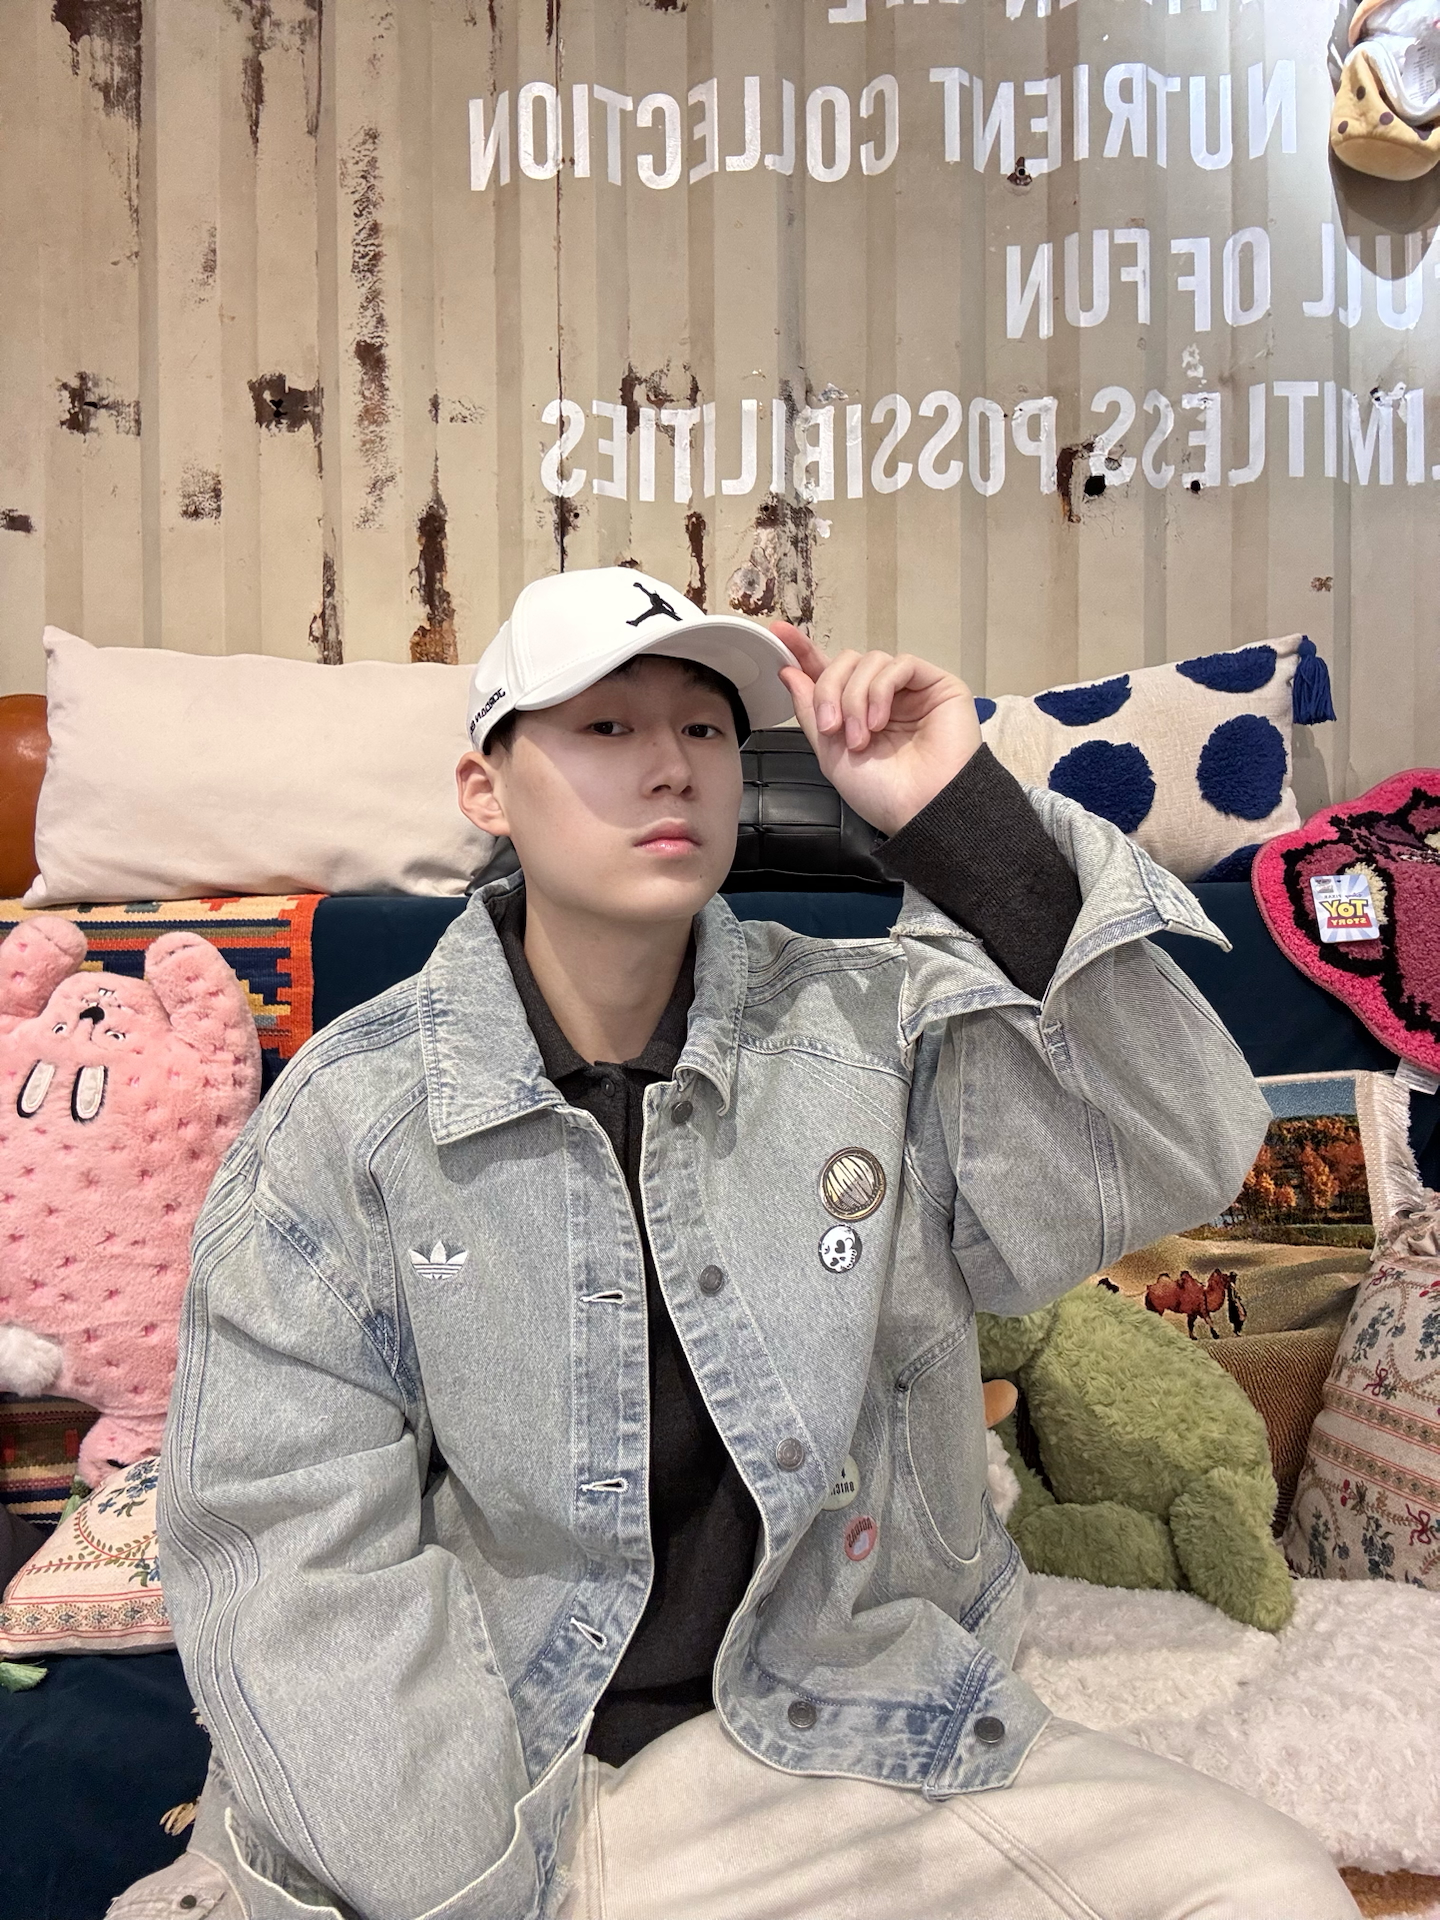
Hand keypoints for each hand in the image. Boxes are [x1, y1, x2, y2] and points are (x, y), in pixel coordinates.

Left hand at [773, 623, 982, 836]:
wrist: (922, 810)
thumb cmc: (882, 793)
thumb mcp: (830, 753)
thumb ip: (810, 710)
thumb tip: (789, 672)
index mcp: (857, 714)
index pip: (830, 673)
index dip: (805, 653)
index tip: (779, 633)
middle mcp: (883, 698)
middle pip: (845, 662)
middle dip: (829, 691)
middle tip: (831, 728)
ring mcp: (911, 690)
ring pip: (869, 661)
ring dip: (855, 698)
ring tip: (861, 737)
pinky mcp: (938, 685)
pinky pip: (899, 664)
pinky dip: (880, 690)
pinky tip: (881, 721)